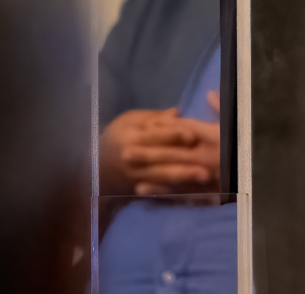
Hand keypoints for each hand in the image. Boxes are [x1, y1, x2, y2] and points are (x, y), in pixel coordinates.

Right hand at [99, 106, 221, 195]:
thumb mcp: (130, 120)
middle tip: (206, 163)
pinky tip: (193, 191)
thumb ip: (154, 118)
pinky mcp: (140, 188)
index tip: (193, 135)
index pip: (154, 135)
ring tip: (204, 177)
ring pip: (163, 177)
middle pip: (161, 159)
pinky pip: (160, 190)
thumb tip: (177, 112)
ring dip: (184, 177)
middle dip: (184, 161)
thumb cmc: (118, 136)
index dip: (173, 135)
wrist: (97, 166)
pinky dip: (176, 191)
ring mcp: (136, 176)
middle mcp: (133, 158)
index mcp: (130, 136)